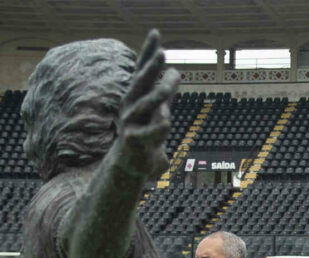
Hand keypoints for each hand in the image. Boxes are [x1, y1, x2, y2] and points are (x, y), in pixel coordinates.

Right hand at [116, 29, 179, 178]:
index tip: (156, 32)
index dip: (148, 53)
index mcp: (137, 98)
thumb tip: (175, 72)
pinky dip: (159, 127)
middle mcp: (132, 107)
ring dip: (159, 92)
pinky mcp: (134, 142)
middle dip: (150, 67)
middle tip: (162, 52)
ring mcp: (131, 124)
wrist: (129, 169)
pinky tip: (167, 122)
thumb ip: (165, 95)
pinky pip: (150, 133)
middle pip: (141, 83)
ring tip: (174, 78)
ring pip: (145, 105)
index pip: (142, 72)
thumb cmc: (145, 139)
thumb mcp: (157, 113)